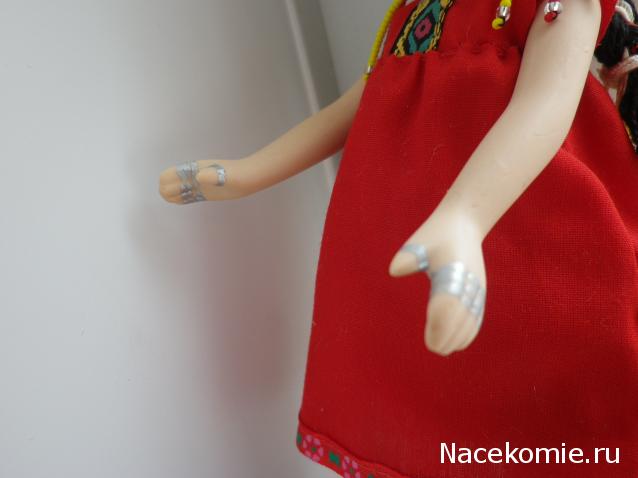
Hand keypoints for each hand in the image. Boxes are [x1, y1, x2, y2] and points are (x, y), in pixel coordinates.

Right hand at [158, 159, 255, 203]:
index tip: (182, 189)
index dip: (168, 184)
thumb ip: (213, 175)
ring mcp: (196, 184)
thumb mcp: (226, 175)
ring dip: (174, 196)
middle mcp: (191, 175)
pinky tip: (186, 200)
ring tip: (188, 197)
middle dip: (169, 192)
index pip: (167, 175)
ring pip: (174, 190)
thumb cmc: (238, 175)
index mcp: (192, 169)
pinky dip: (181, 200)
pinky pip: (185, 196)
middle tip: (185, 195)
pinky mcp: (203, 193)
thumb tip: (198, 177)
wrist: (249, 178)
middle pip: (166, 183)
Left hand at [388, 209, 486, 355]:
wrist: (464, 225)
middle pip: (462, 320)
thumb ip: (408, 257)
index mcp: (454, 271)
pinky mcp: (479, 293)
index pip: (449, 305)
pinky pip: (476, 318)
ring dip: (456, 337)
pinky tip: (453, 341)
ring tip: (438, 346)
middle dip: (447, 336)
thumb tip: (394, 271)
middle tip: (431, 345)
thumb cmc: (437, 235)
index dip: (440, 325)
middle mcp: (468, 283)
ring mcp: (476, 289)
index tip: (429, 341)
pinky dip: (466, 332)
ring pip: (471, 322)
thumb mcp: (420, 241)